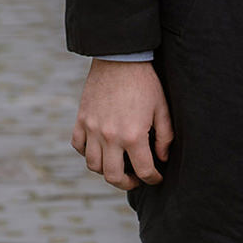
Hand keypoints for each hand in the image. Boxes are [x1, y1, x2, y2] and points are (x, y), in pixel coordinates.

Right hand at [72, 59, 173, 190]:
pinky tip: (100, 149)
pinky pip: (78, 146)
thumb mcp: (162, 108)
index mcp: (133, 135)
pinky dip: (87, 153)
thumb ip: (165, 137)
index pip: (143, 170)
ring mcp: (92, 129)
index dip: (152, 179)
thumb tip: (162, 159)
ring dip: (106, 171)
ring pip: (93, 165)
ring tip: (118, 166)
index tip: (156, 178)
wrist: (119, 58)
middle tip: (136, 179)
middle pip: (113, 176)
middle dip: (127, 183)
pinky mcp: (81, 119)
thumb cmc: (145, 82)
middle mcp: (110, 136)